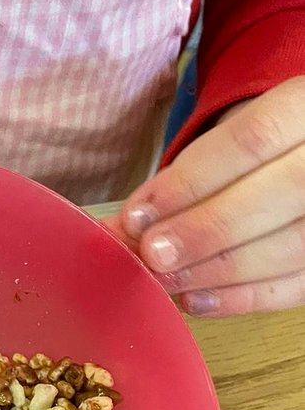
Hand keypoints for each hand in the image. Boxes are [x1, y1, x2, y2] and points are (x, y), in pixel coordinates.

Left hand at [114, 78, 304, 315]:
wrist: (293, 162)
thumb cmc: (246, 156)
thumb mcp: (219, 147)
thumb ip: (179, 180)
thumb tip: (123, 228)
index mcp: (303, 108)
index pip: (251, 140)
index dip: (191, 180)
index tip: (138, 215)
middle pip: (280, 191)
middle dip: (207, 228)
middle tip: (153, 254)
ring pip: (292, 245)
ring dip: (219, 269)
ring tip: (166, 279)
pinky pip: (297, 285)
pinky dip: (243, 298)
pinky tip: (196, 301)